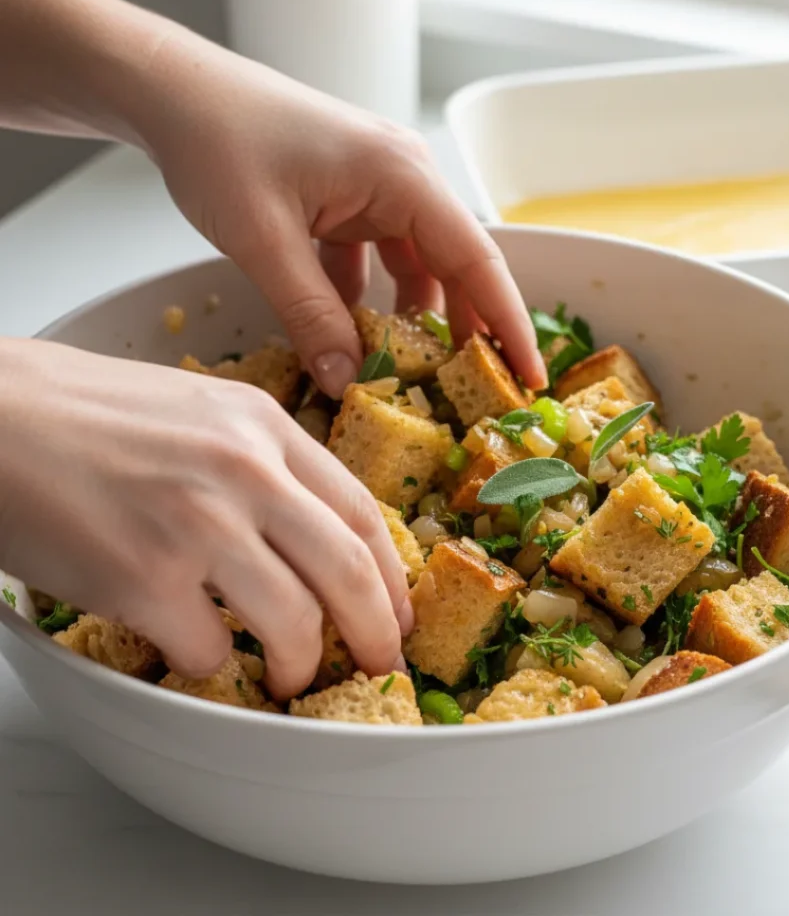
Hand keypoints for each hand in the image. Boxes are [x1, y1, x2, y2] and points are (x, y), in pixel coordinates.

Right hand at [0, 339, 412, 698]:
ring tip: (290, 675)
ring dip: (300, 663)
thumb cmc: (90, 415)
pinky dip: (211, 662)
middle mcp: (245, 471)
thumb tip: (314, 535)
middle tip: (380, 665)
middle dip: (376, 633)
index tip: (397, 613)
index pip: (363, 511)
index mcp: (265, 426)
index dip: (391, 575)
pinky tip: (196, 648)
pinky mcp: (144, 577)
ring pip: (294, 622)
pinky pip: (207, 649)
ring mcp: (198, 524)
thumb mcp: (204, 413)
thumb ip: (265, 463)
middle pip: (349, 571)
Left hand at [131, 31, 546, 397]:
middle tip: (475, 395)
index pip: (476, 260)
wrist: (172, 91)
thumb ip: (310, 315)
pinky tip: (348, 335)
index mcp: (403, 177)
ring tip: (408, 376)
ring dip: (411, 321)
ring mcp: (379, 190)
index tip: (529, 378)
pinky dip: (368, 302)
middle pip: (456, 267)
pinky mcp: (351, 202)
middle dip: (466, 331)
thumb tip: (347, 383)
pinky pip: (378, 262)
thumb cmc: (217, 141)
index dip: (508, 324)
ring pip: (417, 269)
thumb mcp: (263, 239)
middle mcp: (405, 180)